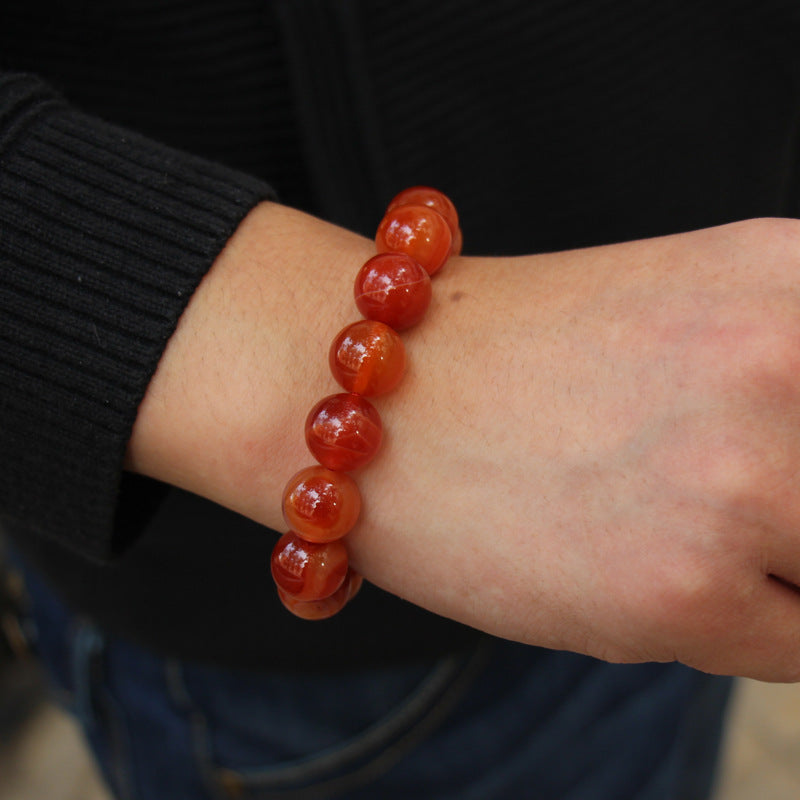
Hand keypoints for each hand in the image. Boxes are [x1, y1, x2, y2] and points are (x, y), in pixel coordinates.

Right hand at [128, 206, 799, 680]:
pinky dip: (733, 625)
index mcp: (792, 274)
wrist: (365, 399)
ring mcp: (742, 476)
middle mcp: (787, 356)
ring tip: (673, 528)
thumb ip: (792, 374)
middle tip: (713, 496)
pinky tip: (635, 571)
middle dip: (797, 515)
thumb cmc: (506, 355)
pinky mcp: (686, 589)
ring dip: (778, 569)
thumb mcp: (691, 308)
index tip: (779, 472)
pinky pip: (794, 646)